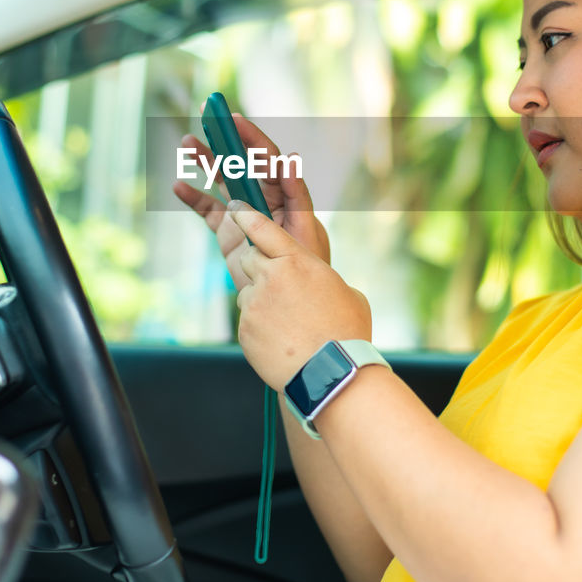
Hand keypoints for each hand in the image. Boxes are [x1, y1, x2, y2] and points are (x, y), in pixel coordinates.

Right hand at [172, 113, 330, 291]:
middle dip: (225, 139)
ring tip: (186, 143)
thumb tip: (289, 160)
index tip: (234, 118)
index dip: (251, 136)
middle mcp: (262, 197)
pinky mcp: (227, 230)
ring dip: (205, 161)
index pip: (267, 158)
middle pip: (241, 162)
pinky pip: (207, 209)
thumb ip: (295, 195)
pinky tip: (179, 186)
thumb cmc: (307, 266)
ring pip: (221, 179)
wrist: (287, 300)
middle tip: (207, 114)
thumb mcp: (305, 230)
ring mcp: (242, 212)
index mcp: (284, 193)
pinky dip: (193, 197)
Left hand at [226, 200, 371, 390]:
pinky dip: (259, 326)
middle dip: (259, 267)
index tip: (235, 208)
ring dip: (261, 300)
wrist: (332, 373)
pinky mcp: (245, 329)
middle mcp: (271, 276)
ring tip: (287, 323)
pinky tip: (281, 340)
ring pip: (247, 291)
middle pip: (249, 258)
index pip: (261, 228)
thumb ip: (320, 278)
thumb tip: (314, 282)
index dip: (246, 215)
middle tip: (278, 286)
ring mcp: (254, 304)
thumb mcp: (345, 292)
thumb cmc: (346, 332)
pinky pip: (247, 319)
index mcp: (297, 260)